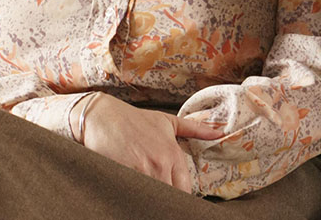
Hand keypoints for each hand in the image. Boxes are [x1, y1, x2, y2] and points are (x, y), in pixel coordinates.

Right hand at [73, 93, 225, 191]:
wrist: (101, 117)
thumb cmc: (135, 119)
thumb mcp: (168, 121)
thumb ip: (196, 129)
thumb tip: (219, 133)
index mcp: (173, 153)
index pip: (186, 189)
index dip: (183, 198)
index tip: (179, 200)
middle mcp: (159, 164)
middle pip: (172, 197)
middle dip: (169, 202)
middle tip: (165, 202)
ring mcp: (140, 172)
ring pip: (154, 198)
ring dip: (153, 201)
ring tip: (151, 200)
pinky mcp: (122, 177)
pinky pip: (134, 196)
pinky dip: (136, 198)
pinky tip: (136, 196)